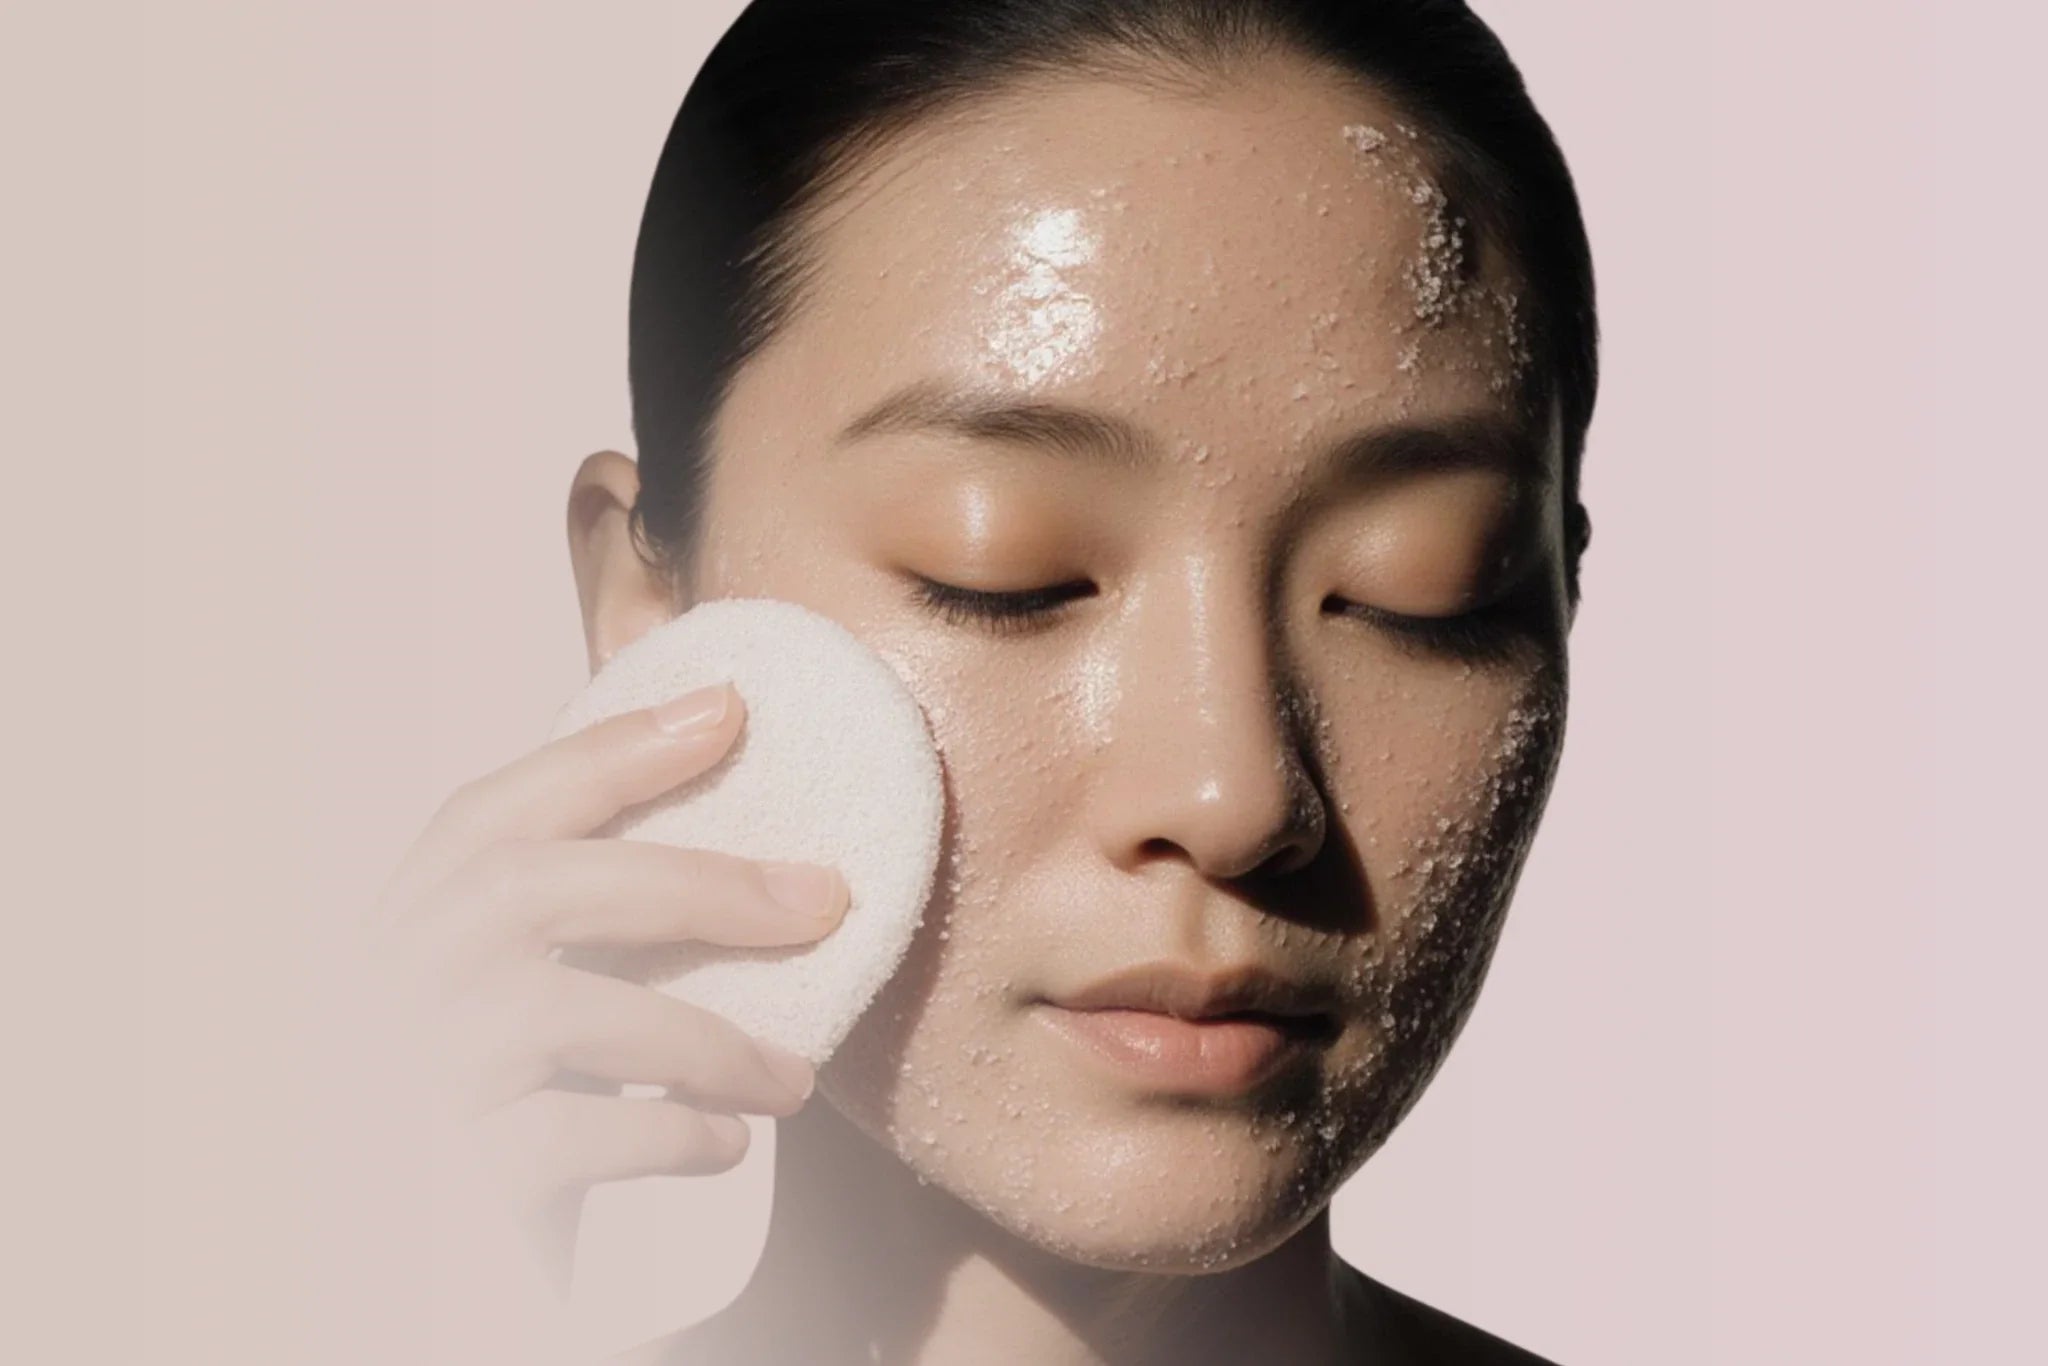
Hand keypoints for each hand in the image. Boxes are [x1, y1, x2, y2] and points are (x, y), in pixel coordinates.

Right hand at [364, 680, 846, 1293]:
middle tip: (822, 899)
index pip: (487, 816)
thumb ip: (571, 935)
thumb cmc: (481, 1132)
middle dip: (695, 882)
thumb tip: (737, 859)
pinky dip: (667, 1134)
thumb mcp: (512, 1015)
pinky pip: (566, 1137)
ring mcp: (399, 1082)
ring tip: (793, 1078)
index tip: (725, 711)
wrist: (421, 1285)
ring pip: (558, 1013)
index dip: (607, 753)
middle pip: (529, 888)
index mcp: (399, 936)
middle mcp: (378, 994)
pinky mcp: (437, 1182)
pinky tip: (723, 1145)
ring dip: (706, 1038)